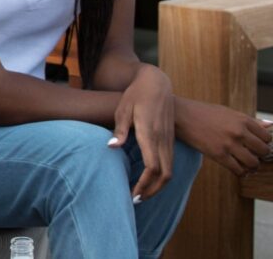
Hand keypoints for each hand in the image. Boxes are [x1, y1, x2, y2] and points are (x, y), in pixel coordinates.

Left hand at [109, 64, 175, 201]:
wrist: (156, 83)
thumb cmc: (135, 95)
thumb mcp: (122, 109)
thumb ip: (119, 130)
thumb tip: (111, 147)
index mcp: (150, 134)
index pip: (152, 167)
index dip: (144, 185)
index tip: (133, 195)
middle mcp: (163, 139)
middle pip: (165, 175)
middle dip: (152, 191)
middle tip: (136, 200)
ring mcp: (169, 139)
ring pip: (171, 171)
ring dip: (158, 186)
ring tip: (142, 194)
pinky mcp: (171, 139)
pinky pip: (171, 163)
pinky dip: (163, 176)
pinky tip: (151, 179)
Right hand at [175, 98, 272, 175]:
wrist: (180, 115)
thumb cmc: (203, 112)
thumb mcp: (227, 112)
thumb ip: (249, 121)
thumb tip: (269, 125)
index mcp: (242, 119)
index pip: (266, 137)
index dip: (264, 143)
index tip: (258, 147)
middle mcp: (238, 132)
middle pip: (263, 151)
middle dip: (260, 156)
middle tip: (253, 156)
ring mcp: (229, 144)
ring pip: (253, 163)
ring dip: (252, 166)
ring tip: (246, 164)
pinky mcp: (218, 154)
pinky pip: (238, 169)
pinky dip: (241, 172)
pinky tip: (237, 169)